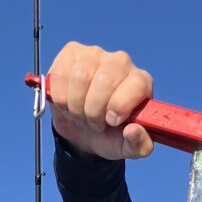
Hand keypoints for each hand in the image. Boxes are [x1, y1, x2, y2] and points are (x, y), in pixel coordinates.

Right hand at [48, 41, 153, 160]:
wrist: (84, 132)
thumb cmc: (111, 136)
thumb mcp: (128, 149)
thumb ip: (139, 145)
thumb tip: (134, 130)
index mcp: (141, 82)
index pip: (136, 84)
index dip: (120, 105)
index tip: (111, 122)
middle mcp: (120, 62)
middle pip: (104, 81)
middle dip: (94, 111)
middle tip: (94, 124)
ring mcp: (95, 54)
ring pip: (80, 77)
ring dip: (76, 106)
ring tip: (81, 116)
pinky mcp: (72, 52)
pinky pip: (61, 73)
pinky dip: (61, 98)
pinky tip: (68, 105)